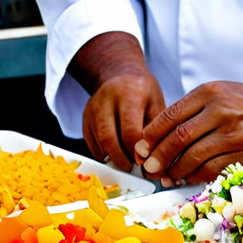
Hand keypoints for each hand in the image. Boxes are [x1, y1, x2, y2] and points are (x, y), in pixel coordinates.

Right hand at [69, 32, 165, 171]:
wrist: (119, 74)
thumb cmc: (143, 91)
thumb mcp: (157, 103)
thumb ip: (155, 130)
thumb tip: (154, 160)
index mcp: (129, 94)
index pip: (130, 132)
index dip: (136, 152)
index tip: (144, 162)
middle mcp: (106, 99)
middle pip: (109, 139)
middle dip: (121, 160)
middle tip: (132, 168)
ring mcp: (92, 108)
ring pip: (99, 143)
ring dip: (112, 157)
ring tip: (125, 161)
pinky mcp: (85, 116)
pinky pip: (91, 143)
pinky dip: (103, 153)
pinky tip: (114, 154)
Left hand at [134, 78, 242, 184]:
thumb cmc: (234, 103)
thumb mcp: (208, 95)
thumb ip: (182, 113)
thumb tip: (149, 142)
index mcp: (207, 93)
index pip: (170, 116)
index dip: (151, 136)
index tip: (141, 150)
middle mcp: (221, 112)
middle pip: (180, 138)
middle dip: (159, 157)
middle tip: (148, 169)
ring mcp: (235, 134)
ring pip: (195, 157)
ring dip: (175, 170)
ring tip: (165, 175)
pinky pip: (212, 170)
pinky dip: (194, 176)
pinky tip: (186, 177)